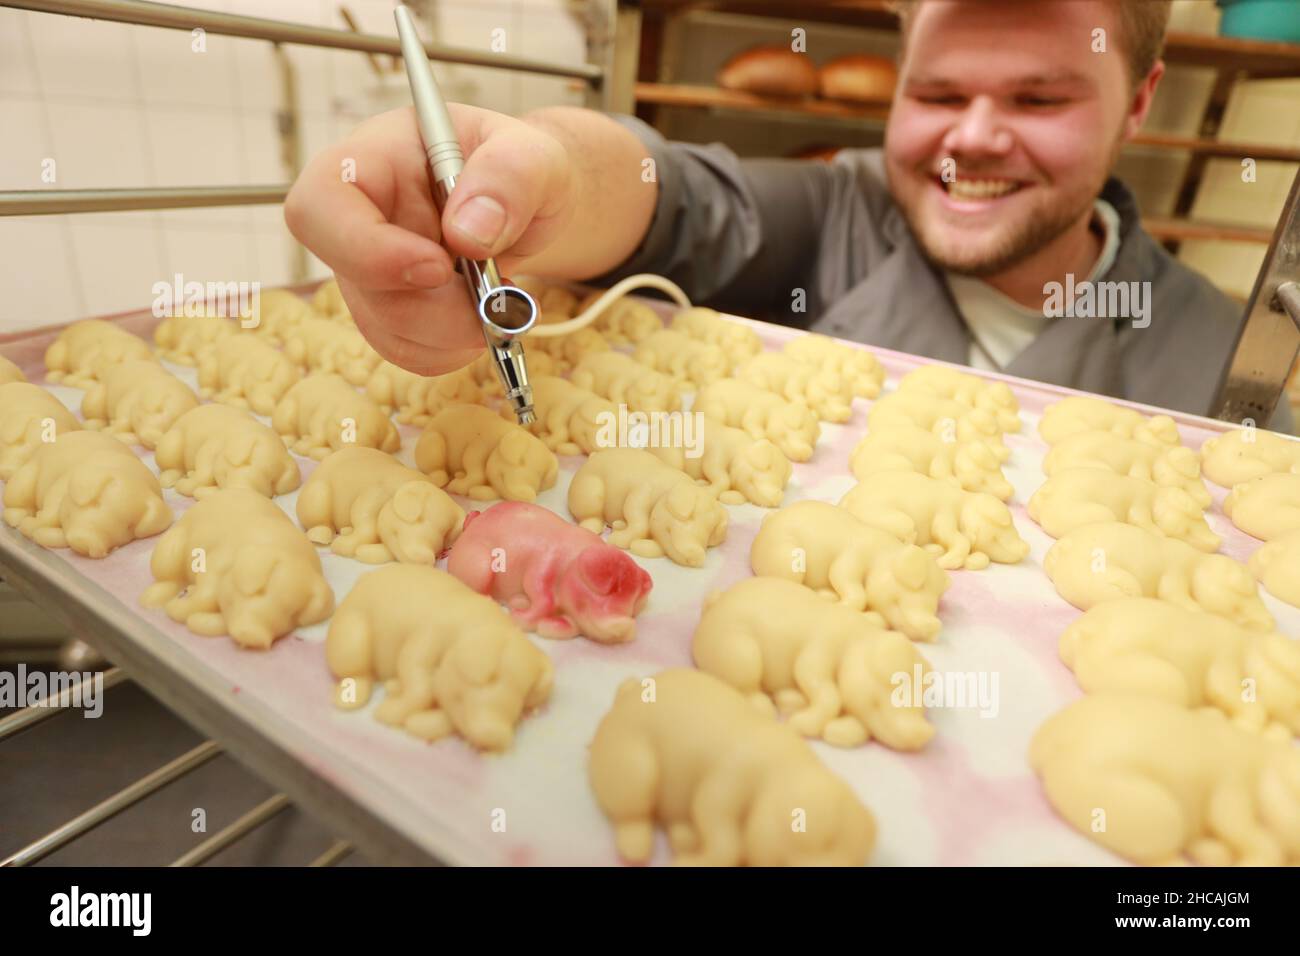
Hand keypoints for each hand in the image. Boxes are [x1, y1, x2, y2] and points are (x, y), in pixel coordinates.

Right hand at [284, 103, 574, 374]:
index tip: (439, 267)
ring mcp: (368, 270)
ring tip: (510, 302)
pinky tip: (491, 317)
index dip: (367, 249)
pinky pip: (410, 350)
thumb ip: (509, 177)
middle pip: (358, 283)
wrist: (531, 204)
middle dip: (437, 309)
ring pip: (387, 328)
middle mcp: (357, 218)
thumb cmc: (522, 168)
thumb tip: (469, 234)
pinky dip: (458, 348)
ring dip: (457, 332)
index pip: (320, 204)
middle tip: (501, 299)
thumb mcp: (532, 154)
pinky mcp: (390, 310)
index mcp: (373, 159)